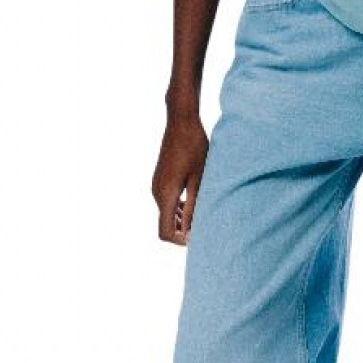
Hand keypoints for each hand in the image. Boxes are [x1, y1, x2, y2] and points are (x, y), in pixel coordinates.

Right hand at [152, 112, 209, 244]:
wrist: (181, 122)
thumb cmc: (195, 148)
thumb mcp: (200, 179)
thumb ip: (194, 206)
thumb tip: (191, 231)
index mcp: (166, 194)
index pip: (164, 232)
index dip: (179, 241)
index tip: (197, 238)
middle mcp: (156, 192)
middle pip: (165, 224)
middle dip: (183, 231)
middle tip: (206, 227)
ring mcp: (156, 185)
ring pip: (166, 213)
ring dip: (182, 219)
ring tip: (203, 215)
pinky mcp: (160, 179)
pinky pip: (167, 201)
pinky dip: (179, 207)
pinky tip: (195, 202)